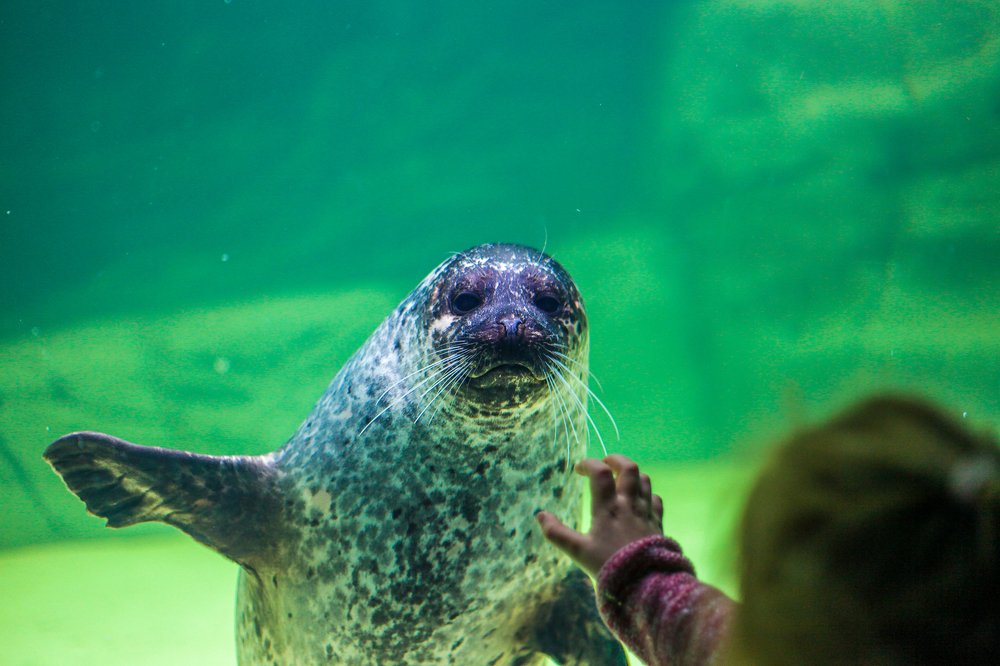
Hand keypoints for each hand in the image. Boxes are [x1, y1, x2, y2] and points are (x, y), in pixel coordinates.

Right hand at [536, 454, 663, 577]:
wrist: (645, 585)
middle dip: (615, 459)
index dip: (588, 464)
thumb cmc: (609, 567)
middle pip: (629, 468)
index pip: (600, 472)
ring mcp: (646, 512)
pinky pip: (656, 500)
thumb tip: (540, 515)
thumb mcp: (578, 552)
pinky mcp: (658, 523)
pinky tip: (640, 502)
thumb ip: (556, 533)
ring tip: (621, 481)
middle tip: (604, 464)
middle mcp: (629, 504)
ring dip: (632, 475)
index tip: (578, 470)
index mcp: (608, 507)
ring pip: (645, 480)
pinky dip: (647, 495)